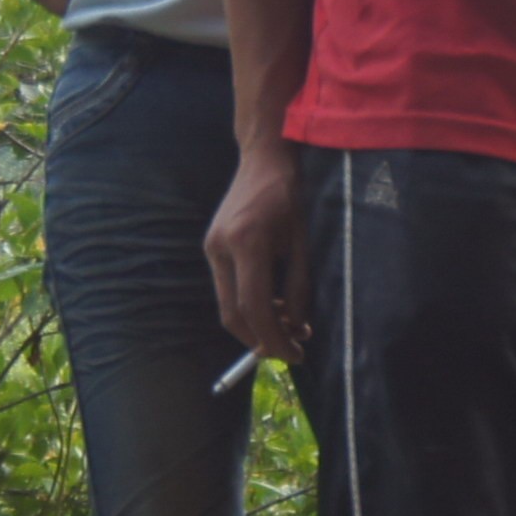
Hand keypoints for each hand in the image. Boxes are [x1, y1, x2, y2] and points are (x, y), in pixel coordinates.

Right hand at [204, 144, 311, 365]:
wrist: (263, 159)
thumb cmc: (290, 197)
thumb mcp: (303, 242)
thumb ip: (299, 287)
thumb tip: (297, 328)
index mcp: (247, 243)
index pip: (254, 308)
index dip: (275, 339)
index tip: (296, 356)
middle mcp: (221, 248)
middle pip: (233, 314)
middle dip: (262, 339)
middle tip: (291, 350)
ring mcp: (211, 248)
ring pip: (228, 304)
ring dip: (256, 323)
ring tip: (289, 327)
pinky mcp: (211, 247)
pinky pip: (227, 288)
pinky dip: (248, 304)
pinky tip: (274, 305)